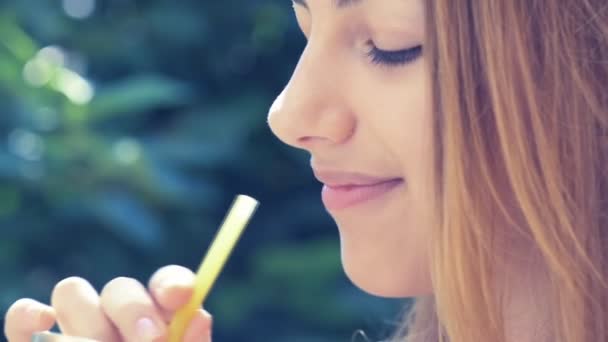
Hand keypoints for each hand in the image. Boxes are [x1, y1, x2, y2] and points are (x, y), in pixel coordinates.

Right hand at [4, 265, 211, 341]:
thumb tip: (198, 316)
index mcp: (160, 325)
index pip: (168, 285)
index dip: (173, 283)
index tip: (180, 297)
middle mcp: (118, 321)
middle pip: (120, 288)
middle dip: (134, 309)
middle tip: (153, 340)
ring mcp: (76, 330)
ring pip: (73, 292)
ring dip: (89, 324)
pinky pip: (24, 317)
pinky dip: (30, 315)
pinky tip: (49, 329)